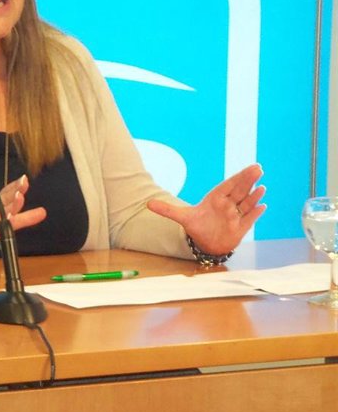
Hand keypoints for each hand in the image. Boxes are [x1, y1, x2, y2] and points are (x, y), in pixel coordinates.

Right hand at [0, 174, 47, 262]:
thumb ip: (1, 210)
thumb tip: (15, 204)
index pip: (3, 193)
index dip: (13, 185)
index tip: (23, 177)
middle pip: (4, 198)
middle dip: (15, 189)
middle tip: (24, 180)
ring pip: (2, 211)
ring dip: (12, 204)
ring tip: (21, 196)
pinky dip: (5, 223)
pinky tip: (11, 218)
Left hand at [146, 163, 265, 255]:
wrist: (206, 243)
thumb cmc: (197, 227)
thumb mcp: (182, 218)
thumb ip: (167, 210)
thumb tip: (148, 204)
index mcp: (215, 199)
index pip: (228, 186)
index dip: (238, 177)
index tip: (248, 168)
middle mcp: (228, 205)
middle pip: (240, 190)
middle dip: (248, 180)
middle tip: (258, 168)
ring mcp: (236, 215)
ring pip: (246, 203)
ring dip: (254, 196)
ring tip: (261, 187)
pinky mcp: (241, 227)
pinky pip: (250, 218)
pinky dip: (256, 213)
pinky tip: (263, 206)